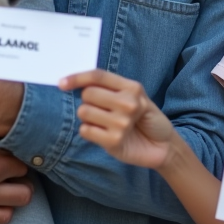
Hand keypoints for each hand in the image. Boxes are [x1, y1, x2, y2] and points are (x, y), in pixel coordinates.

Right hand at [0, 121, 31, 223]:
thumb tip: (15, 129)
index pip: (24, 164)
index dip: (20, 158)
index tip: (14, 156)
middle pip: (27, 189)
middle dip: (22, 179)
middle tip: (13, 173)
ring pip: (17, 205)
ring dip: (15, 195)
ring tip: (6, 186)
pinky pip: (1, 219)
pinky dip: (2, 209)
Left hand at [60, 69, 175, 169]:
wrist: (161, 147)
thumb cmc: (141, 121)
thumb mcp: (131, 98)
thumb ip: (110, 88)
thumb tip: (74, 83)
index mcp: (132, 87)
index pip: (98, 76)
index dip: (77, 77)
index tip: (61, 83)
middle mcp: (129, 101)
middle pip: (88, 94)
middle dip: (88, 103)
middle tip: (103, 111)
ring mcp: (123, 122)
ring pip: (84, 112)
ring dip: (89, 119)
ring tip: (107, 124)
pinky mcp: (116, 140)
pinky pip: (85, 131)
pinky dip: (91, 133)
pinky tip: (106, 135)